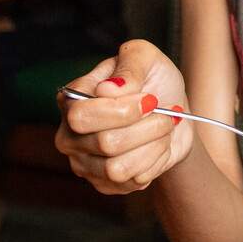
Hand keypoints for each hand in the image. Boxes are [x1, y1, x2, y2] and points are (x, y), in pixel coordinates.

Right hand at [54, 40, 192, 194]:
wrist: (173, 114)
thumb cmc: (154, 81)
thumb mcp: (146, 57)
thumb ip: (130, 65)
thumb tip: (107, 91)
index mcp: (70, 100)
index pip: (82, 115)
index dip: (124, 109)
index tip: (150, 99)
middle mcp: (69, 135)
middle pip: (105, 143)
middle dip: (146, 128)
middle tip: (163, 113)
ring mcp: (84, 163)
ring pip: (118, 168)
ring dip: (153, 145)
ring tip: (161, 129)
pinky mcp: (105, 184)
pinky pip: (132, 182)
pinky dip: (154, 161)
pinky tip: (155, 146)